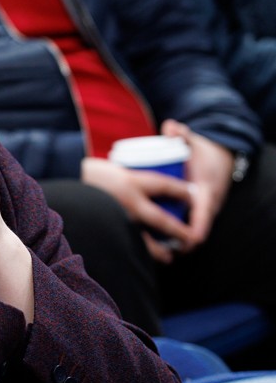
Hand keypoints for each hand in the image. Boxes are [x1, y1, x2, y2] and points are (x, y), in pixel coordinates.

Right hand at [80, 156, 195, 262]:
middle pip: (162, 221)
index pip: (167, 187)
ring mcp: (117, 219)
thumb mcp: (116, 169)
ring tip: (170, 256)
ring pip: (146, 241)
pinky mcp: (106, 230)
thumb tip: (149, 187)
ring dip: (161, 250)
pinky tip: (143, 258)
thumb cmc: (88, 172)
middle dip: (180, 231)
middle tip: (193, 237)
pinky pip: (127, 245)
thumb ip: (131, 179)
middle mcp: (128, 202)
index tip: (194, 196)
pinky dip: (137, 253)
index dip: (183, 192)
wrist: (63, 178)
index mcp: (132, 182)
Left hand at [160, 119, 232, 248]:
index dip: (198, 226)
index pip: (204, 211)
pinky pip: (191, 228)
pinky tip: (162, 246)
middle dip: (184, 241)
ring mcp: (205, 211)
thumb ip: (180, 133)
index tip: (191, 239)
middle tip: (165, 252)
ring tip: (160, 254)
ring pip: (194, 231)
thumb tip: (170, 128)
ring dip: (180, 242)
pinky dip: (181, 237)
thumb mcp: (193, 141)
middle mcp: (209, 204)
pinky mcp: (200, 213)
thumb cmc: (204, 152)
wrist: (221, 157)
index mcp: (207, 190)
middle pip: (198, 228)